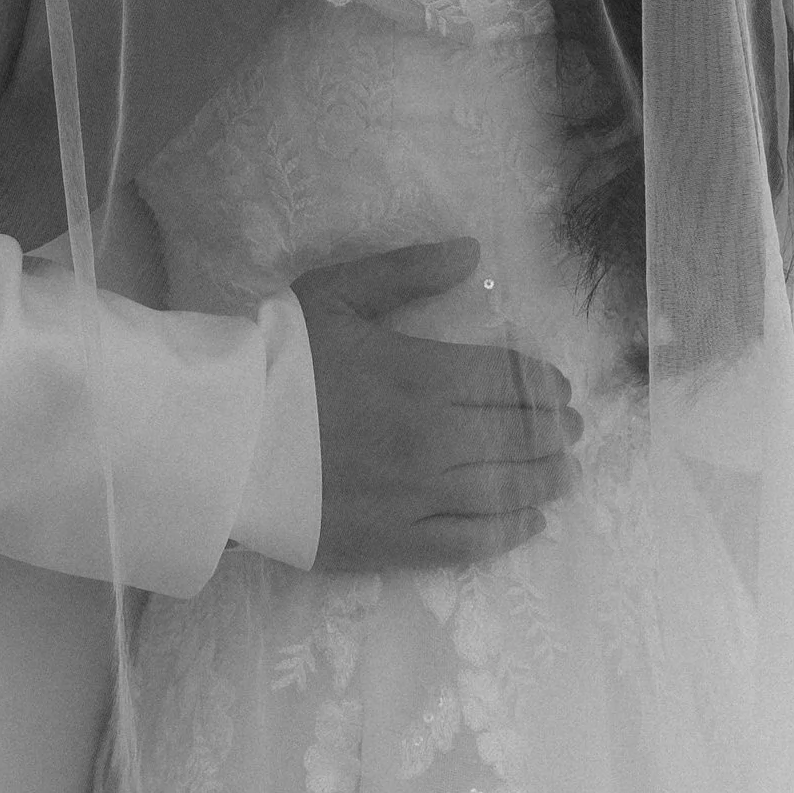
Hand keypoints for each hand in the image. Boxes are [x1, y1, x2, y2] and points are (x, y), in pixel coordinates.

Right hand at [296, 238, 576, 573]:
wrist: (221, 439)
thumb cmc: (275, 361)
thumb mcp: (335, 293)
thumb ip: (406, 271)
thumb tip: (472, 251)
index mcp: (423, 375)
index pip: (511, 382)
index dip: (546, 386)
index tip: (560, 390)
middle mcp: (433, 439)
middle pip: (519, 437)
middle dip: (555, 433)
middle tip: (572, 432)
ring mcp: (416, 495)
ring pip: (506, 490)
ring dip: (546, 479)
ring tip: (564, 473)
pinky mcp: (395, 542)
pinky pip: (471, 541)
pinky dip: (510, 531)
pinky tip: (531, 521)